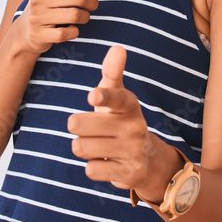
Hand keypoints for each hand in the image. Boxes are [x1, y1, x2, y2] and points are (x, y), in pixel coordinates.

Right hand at [15, 0, 98, 54]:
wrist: (27, 30)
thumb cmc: (50, 4)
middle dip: (92, 3)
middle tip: (92, 5)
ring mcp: (37, 17)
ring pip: (74, 16)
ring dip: (85, 17)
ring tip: (82, 17)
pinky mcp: (39, 35)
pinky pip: (66, 33)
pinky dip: (74, 32)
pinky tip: (71, 29)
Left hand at [67, 45, 157, 190]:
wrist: (145, 160)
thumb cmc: (120, 120)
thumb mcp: (117, 97)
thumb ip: (112, 73)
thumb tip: (117, 48)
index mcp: (129, 105)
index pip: (118, 98)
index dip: (104, 96)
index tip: (92, 95)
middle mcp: (134, 127)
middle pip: (83, 126)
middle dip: (76, 127)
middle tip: (82, 127)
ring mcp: (133, 151)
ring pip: (83, 148)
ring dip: (81, 147)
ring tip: (93, 145)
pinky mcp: (129, 173)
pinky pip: (92, 170)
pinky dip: (91, 167)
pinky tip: (103, 162)